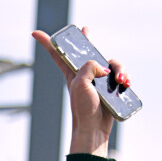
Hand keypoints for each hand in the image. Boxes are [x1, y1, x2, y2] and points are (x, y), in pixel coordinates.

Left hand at [32, 28, 129, 156]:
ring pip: (110, 64)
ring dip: (119, 68)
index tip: (36, 33)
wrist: (94, 130)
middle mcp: (85, 75)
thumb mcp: (80, 83)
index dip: (48, 43)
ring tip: (121, 79)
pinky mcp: (110, 89)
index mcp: (72, 73)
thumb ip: (89, 67)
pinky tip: (126, 83)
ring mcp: (98, 82)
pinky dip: (124, 77)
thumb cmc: (83, 109)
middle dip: (88, 42)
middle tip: (86, 30)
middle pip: (89, 53)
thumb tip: (104, 68)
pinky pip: (119, 76)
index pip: (58, 55)